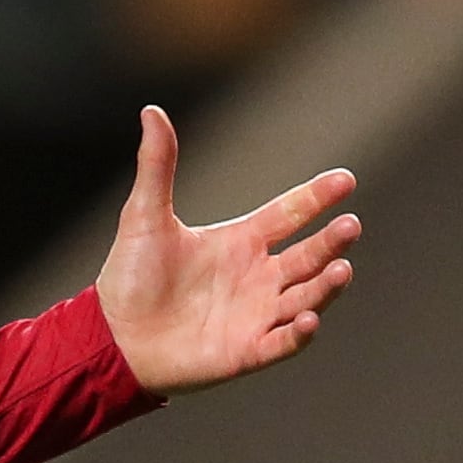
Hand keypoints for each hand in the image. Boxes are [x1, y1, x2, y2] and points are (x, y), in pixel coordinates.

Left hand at [94, 107, 358, 395]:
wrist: (112, 336)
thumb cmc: (130, 277)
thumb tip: (151, 111)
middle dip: (331, 242)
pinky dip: (298, 334)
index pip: (290, 214)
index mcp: (241, 242)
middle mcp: (257, 277)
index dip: (317, 198)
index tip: (345, 180)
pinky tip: (310, 319)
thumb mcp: (145, 215)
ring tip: (342, 269)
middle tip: (350, 226)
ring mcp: (256, 315)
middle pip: (308, 256)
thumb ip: (158, 165)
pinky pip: (282, 344)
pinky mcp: (246, 351)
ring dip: (326, 286)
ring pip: (305, 298)